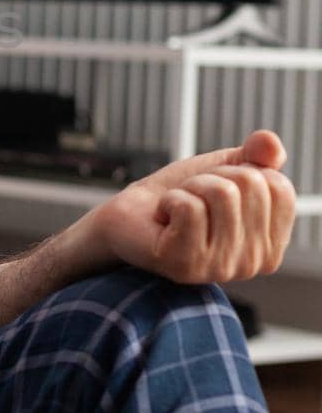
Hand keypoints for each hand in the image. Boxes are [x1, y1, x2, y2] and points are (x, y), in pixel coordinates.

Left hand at [89, 129, 296, 283]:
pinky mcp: (186, 265)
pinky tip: (164, 219)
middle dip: (214, 177)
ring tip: (178, 208)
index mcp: (271, 245)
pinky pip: (189, 207)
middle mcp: (253, 264)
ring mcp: (220, 268)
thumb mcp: (227, 167)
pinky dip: (170, 200)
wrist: (132, 214)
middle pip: (251, 186)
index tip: (220, 188)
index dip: (243, 172)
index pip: (280, 187)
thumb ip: (257, 154)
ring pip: (221, 193)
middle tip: (194, 197)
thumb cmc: (182, 195)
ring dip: (191, 188)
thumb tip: (269, 144)